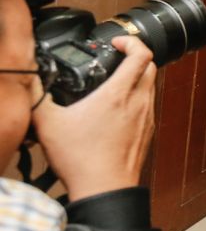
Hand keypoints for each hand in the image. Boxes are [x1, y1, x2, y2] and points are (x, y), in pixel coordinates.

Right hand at [32, 36, 156, 200]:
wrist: (105, 190)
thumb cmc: (82, 159)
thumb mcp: (49, 124)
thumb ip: (37, 97)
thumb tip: (30, 81)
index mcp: (120, 93)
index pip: (142, 53)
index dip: (131, 41)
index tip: (116, 42)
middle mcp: (139, 102)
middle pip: (150, 66)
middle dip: (135, 56)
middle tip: (115, 58)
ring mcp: (147, 117)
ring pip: (151, 85)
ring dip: (136, 77)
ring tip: (113, 82)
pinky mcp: (148, 132)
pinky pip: (148, 105)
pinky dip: (137, 98)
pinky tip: (116, 109)